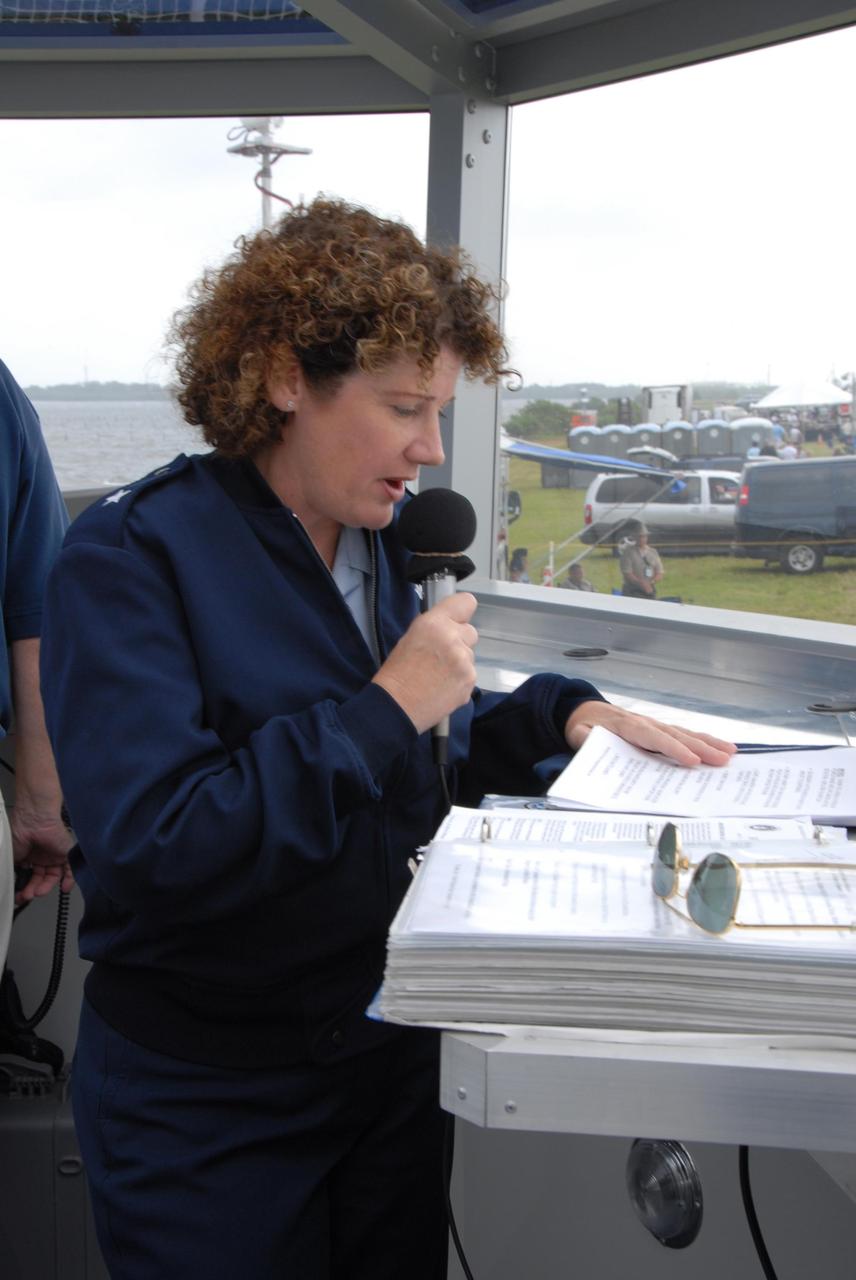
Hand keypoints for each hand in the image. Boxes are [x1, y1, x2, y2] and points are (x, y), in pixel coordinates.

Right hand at [11, 808, 74, 903]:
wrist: (34, 819)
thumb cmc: (19, 831)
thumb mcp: (10, 857)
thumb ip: (11, 871)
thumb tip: (7, 885)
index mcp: (26, 855)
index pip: (27, 876)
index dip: (23, 887)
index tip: (18, 896)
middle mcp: (40, 855)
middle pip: (39, 878)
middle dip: (32, 889)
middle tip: (26, 896)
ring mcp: (53, 854)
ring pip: (53, 876)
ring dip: (46, 887)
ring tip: (38, 893)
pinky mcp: (66, 852)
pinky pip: (70, 869)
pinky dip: (69, 880)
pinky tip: (63, 888)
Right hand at [373, 593, 477, 734]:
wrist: (396, 707)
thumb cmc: (397, 673)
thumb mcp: (411, 637)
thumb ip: (435, 627)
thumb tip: (450, 624)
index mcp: (435, 624)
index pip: (466, 602)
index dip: (462, 612)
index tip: (456, 621)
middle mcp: (453, 639)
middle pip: (471, 632)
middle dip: (459, 641)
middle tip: (440, 655)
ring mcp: (464, 662)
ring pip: (470, 656)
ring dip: (459, 663)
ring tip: (438, 676)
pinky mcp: (469, 682)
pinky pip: (470, 675)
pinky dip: (459, 681)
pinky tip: (442, 688)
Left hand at [565, 701, 735, 767]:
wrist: (584, 711)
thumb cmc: (583, 726)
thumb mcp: (578, 734)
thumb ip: (586, 740)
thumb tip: (596, 746)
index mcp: (625, 726)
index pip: (652, 738)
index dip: (673, 749)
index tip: (691, 761)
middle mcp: (646, 722)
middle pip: (676, 735)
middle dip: (701, 748)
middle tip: (723, 760)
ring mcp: (655, 724)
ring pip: (685, 733)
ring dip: (709, 743)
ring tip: (731, 753)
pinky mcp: (660, 729)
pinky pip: (684, 734)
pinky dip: (703, 740)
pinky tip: (721, 747)